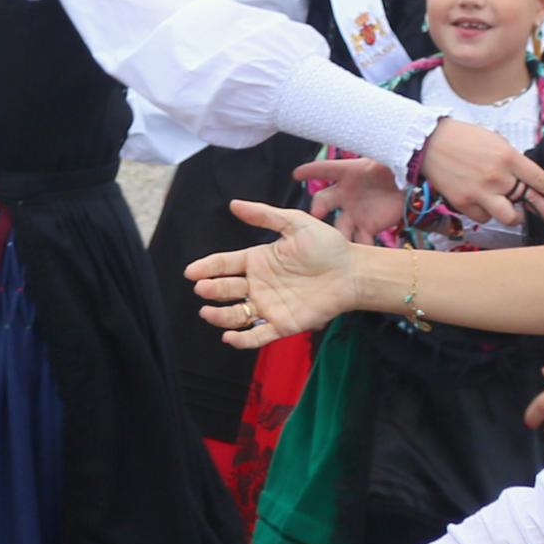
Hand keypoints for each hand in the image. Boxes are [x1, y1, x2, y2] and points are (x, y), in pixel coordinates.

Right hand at [191, 198, 361, 346]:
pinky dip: (242, 339)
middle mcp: (259, 284)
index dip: (207, 267)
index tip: (191, 271)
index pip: (225, 264)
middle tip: (202, 289)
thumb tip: (234, 204)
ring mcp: (270, 306)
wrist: (353, 272)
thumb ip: (265, 215)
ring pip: (236, 314)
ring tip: (207, 312)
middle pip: (226, 289)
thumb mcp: (295, 223)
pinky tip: (229, 337)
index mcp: (258, 260)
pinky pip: (258, 335)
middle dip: (211, 290)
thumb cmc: (327, 246)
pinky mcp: (283, 324)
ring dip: (220, 315)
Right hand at [295, 150, 404, 237]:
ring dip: (337, 233)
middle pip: (324, 201)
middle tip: (317, 214)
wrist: (412, 188)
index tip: (297, 174)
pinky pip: (361, 238)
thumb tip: (372, 144)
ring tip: (338, 241)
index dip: (311, 171)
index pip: (325, 169)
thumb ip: (374, 154)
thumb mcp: (384, 158)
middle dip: (319, 207)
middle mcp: (345, 194)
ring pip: (339, 225)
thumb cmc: (395, 168)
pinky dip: (361, 246)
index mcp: (348, 173)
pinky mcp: (368, 227)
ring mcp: (355, 212)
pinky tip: (359, 252)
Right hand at [419, 119, 543, 230]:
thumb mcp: (495, 142)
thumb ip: (512, 163)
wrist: (427, 142)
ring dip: (514, 215)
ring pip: (509, 217)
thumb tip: (526, 184)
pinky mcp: (464, 204)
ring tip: (511, 209)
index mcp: (508, 158)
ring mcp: (480, 192)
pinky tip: (480, 200)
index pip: (540, 181)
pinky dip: (486, 212)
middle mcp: (497, 177)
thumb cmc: (464, 139)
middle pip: (530, 203)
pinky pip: (484, 218)